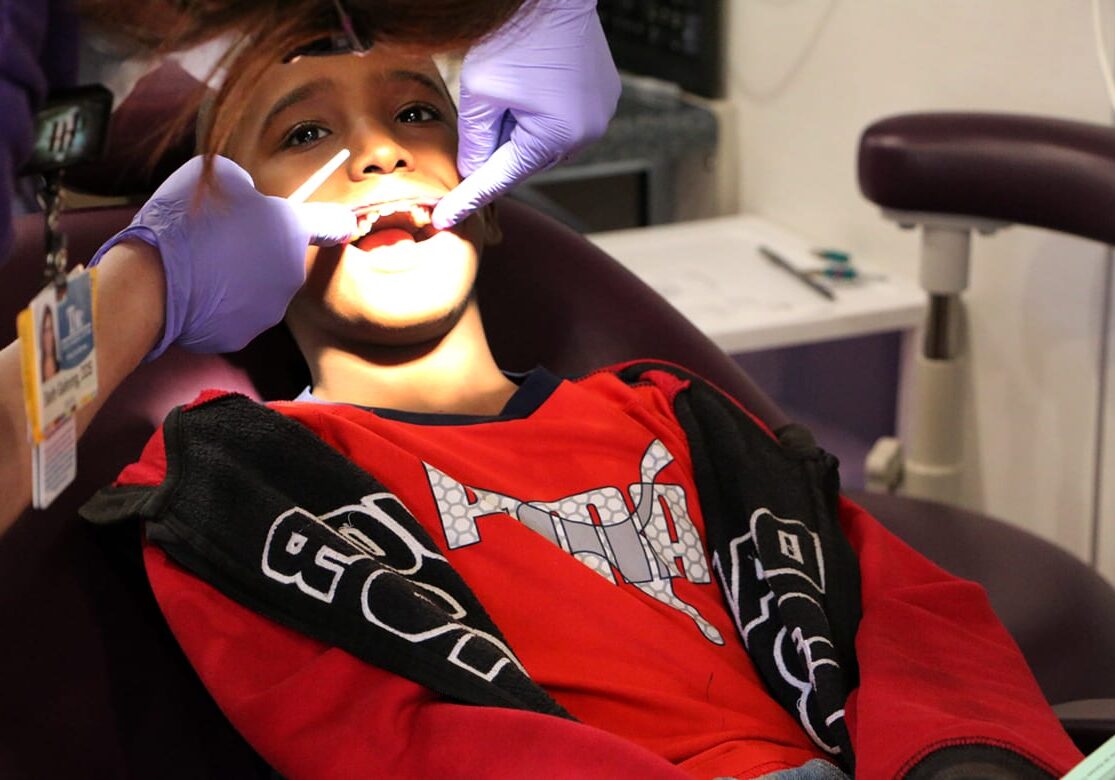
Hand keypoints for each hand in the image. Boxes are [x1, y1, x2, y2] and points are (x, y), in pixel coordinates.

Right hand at [88, 156, 354, 358]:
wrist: (151, 282)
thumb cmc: (184, 222)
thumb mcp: (220, 177)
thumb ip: (248, 189)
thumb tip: (250, 197)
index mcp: (291, 229)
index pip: (334, 223)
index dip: (332, 220)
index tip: (338, 223)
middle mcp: (291, 272)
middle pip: (281, 258)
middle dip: (259, 250)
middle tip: (218, 239)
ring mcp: (270, 309)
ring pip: (257, 288)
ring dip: (236, 279)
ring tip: (197, 267)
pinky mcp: (244, 336)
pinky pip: (233, 314)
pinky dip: (215, 306)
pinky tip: (191, 293)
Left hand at [431, 0, 620, 228]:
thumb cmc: (516, 33)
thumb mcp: (480, 93)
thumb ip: (473, 141)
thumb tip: (471, 171)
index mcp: (557, 135)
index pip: (502, 178)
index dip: (469, 197)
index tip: (446, 217)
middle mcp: (587, 132)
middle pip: (526, 159)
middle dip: (499, 146)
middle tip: (483, 114)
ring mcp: (600, 114)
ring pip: (545, 141)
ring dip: (521, 130)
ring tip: (512, 88)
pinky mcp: (603, 96)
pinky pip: (565, 120)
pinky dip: (542, 113)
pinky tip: (531, 84)